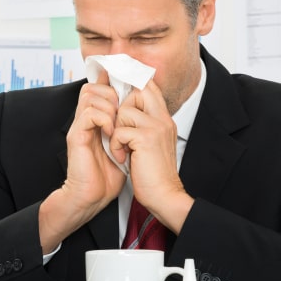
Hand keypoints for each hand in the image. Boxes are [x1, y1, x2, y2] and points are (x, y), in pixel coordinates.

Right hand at [38, 71, 125, 251]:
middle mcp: (85, 120)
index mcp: (96, 120)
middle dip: (111, 93)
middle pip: (92, 86)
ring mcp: (80, 127)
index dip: (111, 83)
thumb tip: (142, 112)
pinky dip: (105, 120)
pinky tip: (112, 134)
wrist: (93, 197)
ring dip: (109, 106)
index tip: (127, 88)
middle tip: (123, 111)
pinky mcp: (77, 137)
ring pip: (90, 95)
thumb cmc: (108, 175)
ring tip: (118, 125)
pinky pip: (90, 113)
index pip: (98, 88)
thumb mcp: (125, 145)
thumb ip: (128, 127)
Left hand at [110, 80, 193, 231]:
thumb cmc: (154, 175)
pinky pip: (120, 130)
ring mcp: (157, 127)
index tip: (120, 95)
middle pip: (139, 90)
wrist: (164, 196)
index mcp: (165, 119)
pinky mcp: (146, 138)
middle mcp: (163, 119)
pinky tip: (121, 157)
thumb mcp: (151, 145)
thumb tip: (123, 113)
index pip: (150, 87)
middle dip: (122, 106)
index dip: (134, 84)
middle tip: (119, 128)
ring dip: (116, 129)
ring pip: (125, 111)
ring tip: (122, 147)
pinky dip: (115, 144)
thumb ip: (143, 126)